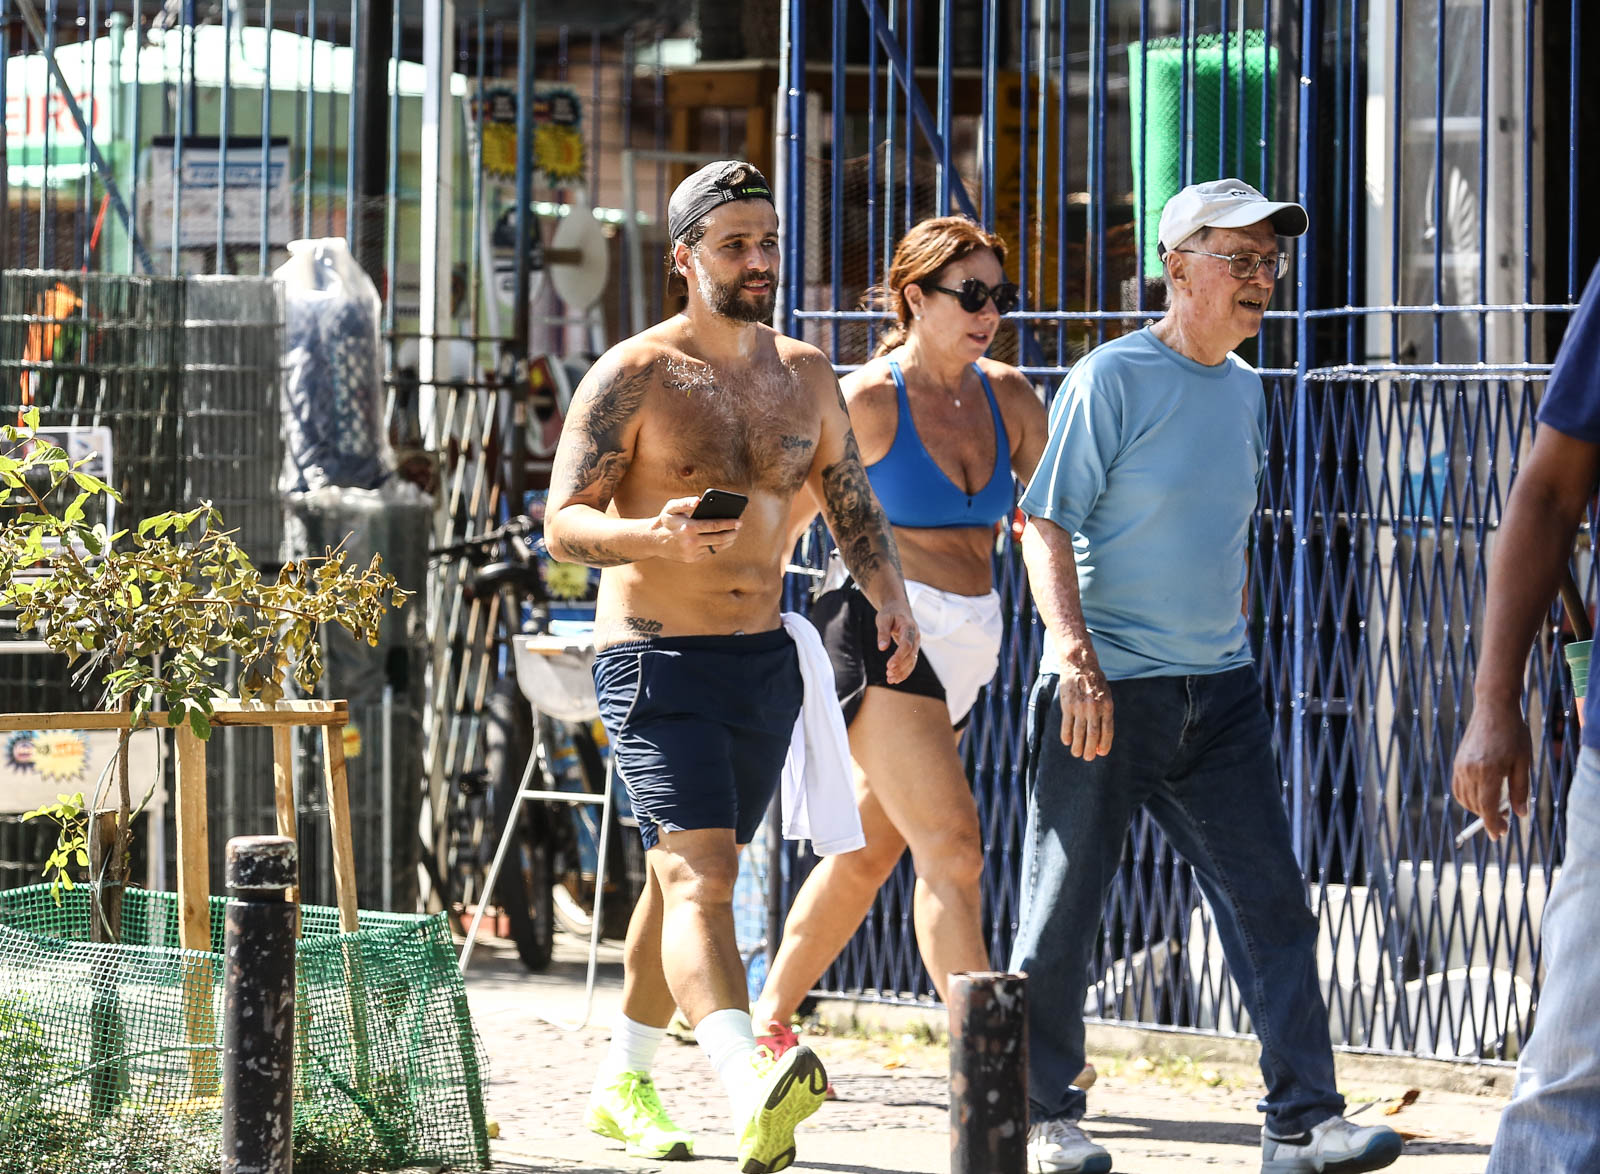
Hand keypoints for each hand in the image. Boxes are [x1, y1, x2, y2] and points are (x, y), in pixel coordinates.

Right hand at [653, 495, 741, 561]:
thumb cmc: (666, 520)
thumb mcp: (671, 507)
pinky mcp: (692, 559)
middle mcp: (691, 542)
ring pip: (716, 547)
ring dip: (727, 541)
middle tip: (739, 527)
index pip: (714, 526)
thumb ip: (685, 501)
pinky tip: (721, 540)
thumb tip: (699, 500)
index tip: (739, 521)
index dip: (729, 523)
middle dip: (732, 533)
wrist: (653, 540)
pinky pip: (709, 552)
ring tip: (733, 534)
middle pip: (719, 538)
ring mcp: (692, 553)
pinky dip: (716, 546)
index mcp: (688, 528)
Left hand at [874, 598, 919, 683]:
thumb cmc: (890, 613)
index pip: (906, 645)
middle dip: (901, 666)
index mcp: (909, 627)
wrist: (898, 609)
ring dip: (902, 672)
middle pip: (911, 655)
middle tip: (888, 674)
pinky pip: (910, 662)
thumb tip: (882, 648)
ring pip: (912, 661)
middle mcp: (915, 637)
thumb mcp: (883, 619)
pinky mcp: (912, 649)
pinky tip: (895, 679)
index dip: (899, 656)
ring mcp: (915, 643)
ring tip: (890, 679)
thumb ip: (883, 633)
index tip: (889, 666)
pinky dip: (904, 671)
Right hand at [1058, 656, 1113, 760]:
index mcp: (1107, 706)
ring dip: (1078, 746)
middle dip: (1091, 749)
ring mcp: (1080, 707)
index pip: (1107, 731)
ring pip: (1079, 732)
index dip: (1104, 744)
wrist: (1079, 664)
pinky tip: (1067, 741)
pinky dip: (1066, 735)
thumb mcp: (1106, 694)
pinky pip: (1067, 725)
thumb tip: (1102, 734)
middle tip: (1088, 758)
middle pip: (1093, 735)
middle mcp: (1094, 708)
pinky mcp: (1067, 705)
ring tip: (1077, 754)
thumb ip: (1104, 712)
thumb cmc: (1094, 681)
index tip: (1101, 753)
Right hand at [1451, 697, 1532, 839]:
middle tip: (1507, 820)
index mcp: (1489, 771)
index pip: (1487, 807)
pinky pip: (1459, 788)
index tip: (1499, 836)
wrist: (1494, 708)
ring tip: (1496, 807)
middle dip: (1489, 817)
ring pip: (1465, 799)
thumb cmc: (1514, 734)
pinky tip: (1483, 795)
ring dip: (1478, 808)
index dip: (1493, 824)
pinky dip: (1468, 797)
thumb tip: (1520, 814)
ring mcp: (1461, 766)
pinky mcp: (1457, 762)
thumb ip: (1521, 790)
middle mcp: (1470, 771)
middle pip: (1475, 805)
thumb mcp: (1523, 763)